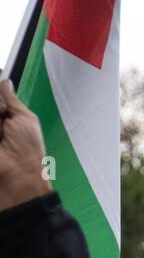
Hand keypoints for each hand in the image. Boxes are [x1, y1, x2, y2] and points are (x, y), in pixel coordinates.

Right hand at [0, 78, 50, 212]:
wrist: (17, 178)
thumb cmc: (27, 150)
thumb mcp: (25, 119)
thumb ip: (11, 99)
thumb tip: (5, 80)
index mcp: (5, 115)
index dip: (0, 98)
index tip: (4, 110)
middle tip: (3, 119)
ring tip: (0, 134)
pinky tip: (0, 138)